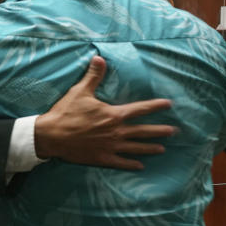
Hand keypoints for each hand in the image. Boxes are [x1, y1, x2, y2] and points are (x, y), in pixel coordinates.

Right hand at [34, 56, 176, 169]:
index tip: (168, 104)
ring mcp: (111, 146)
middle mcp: (116, 131)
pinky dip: (131, 164)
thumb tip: (99, 58)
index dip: (155, 106)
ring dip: (150, 148)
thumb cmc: (66, 113)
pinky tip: (140, 166)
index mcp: (113, 115)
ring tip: (162, 149)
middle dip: (160, 131)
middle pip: (143, 131)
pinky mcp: (102, 158)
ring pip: (136, 147)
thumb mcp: (80, 91)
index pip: (140, 109)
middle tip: (173, 131)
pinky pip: (121, 162)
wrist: (51, 136)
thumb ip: (93, 76)